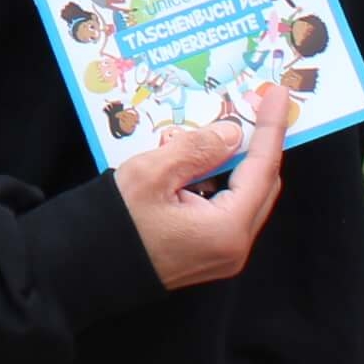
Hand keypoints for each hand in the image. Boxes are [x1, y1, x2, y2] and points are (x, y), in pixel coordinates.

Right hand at [116, 83, 288, 289]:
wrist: (85, 269)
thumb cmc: (115, 224)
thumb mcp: (150, 175)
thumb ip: (196, 149)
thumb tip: (231, 133)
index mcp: (226, 229)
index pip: (262, 169)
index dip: (271, 128)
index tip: (278, 94)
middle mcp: (234, 246)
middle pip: (261, 184)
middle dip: (258, 144)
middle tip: (251, 106)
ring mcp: (222, 254)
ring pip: (244, 196)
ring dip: (235, 162)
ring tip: (215, 131)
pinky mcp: (207, 254)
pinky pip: (226, 209)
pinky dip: (219, 181)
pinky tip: (198, 162)